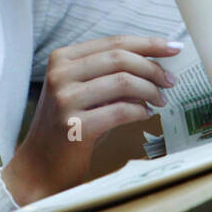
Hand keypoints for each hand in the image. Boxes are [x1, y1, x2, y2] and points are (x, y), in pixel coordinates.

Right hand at [1, 36, 179, 204]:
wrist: (38, 168)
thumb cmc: (68, 128)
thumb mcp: (85, 93)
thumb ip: (111, 76)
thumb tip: (155, 65)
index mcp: (62, 58)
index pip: (113, 42)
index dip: (147, 43)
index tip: (173, 47)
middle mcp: (60, 74)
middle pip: (120, 58)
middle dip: (153, 67)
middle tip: (171, 80)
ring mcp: (65, 99)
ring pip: (123, 81)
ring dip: (150, 90)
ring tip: (161, 100)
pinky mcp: (74, 126)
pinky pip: (121, 111)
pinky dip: (140, 111)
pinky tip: (146, 115)